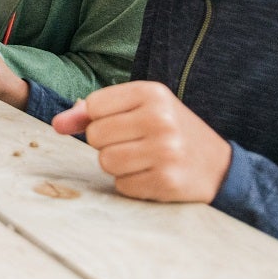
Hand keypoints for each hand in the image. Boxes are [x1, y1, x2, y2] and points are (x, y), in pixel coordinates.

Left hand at [51, 81, 232, 202]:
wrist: (220, 167)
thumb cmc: (171, 133)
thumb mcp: (139, 109)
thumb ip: (94, 112)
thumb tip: (57, 123)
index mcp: (152, 93)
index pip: (94, 106)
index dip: (99, 119)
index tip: (122, 123)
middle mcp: (160, 119)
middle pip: (95, 136)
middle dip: (107, 144)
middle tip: (134, 144)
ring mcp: (165, 151)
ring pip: (105, 162)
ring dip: (117, 166)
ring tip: (142, 160)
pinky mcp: (167, 181)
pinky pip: (122, 185)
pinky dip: (131, 184)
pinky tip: (152, 176)